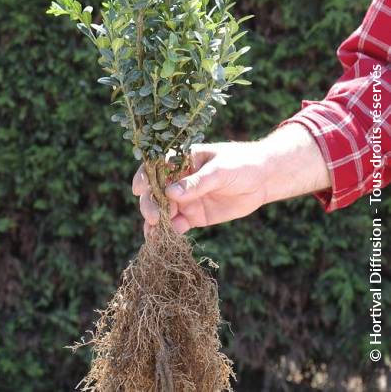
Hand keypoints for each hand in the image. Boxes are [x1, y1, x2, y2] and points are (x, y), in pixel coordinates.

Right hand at [132, 124, 330, 234]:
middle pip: (155, 192)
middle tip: (154, 217)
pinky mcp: (193, 216)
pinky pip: (175, 225)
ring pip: (162, 211)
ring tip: (153, 235)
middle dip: (150, 204)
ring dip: (154, 222)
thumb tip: (170, 193)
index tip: (139, 189)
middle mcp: (178, 179)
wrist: (263, 179)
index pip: (155, 166)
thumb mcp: (219, 170)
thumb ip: (197, 182)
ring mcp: (185, 198)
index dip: (144, 177)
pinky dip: (167, 233)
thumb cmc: (241, 164)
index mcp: (181, 160)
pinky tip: (162, 242)